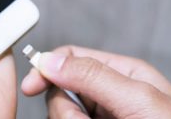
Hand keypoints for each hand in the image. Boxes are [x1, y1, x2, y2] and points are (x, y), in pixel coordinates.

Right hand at [21, 46, 170, 118]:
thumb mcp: (138, 99)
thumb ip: (95, 77)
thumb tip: (52, 60)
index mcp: (123, 73)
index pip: (75, 58)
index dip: (49, 67)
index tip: (32, 85)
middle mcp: (109, 95)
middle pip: (62, 90)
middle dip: (66, 110)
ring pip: (63, 115)